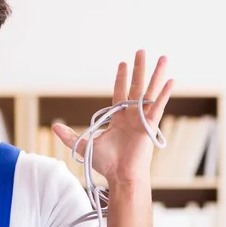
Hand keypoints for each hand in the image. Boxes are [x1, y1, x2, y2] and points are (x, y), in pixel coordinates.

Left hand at [52, 50, 172, 185]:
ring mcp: (142, 119)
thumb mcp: (84, 145)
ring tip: (163, 57)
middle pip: (136, 86)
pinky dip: (163, 94)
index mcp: (118, 118)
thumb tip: (54, 127)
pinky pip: (157, 107)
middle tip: (140, 51)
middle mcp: (131, 115)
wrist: (119, 175)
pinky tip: (170, 81)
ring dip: (156, 74)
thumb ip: (70, 136)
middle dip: (138, 68)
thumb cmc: (105, 163)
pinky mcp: (149, 126)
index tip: (123, 63)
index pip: (120, 92)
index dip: (121, 78)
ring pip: (149, 92)